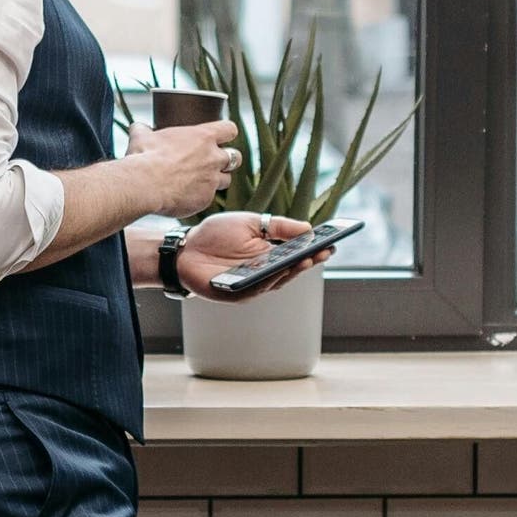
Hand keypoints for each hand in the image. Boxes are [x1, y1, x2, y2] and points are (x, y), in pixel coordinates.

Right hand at [128, 118, 239, 219]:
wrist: (145, 184)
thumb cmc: (146, 156)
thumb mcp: (143, 137)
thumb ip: (144, 130)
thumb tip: (137, 128)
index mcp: (203, 137)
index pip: (230, 129)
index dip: (226, 132)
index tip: (220, 136)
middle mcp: (213, 158)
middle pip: (235, 157)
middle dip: (227, 160)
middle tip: (211, 162)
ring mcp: (212, 180)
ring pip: (227, 180)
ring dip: (217, 180)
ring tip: (200, 181)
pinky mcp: (205, 200)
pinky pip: (209, 198)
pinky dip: (200, 197)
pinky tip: (186, 197)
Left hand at [179, 211, 330, 298]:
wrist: (185, 248)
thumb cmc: (216, 235)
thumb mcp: (251, 223)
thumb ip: (277, 226)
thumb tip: (307, 228)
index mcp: (270, 254)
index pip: (298, 253)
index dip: (315, 250)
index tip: (331, 243)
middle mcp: (265, 272)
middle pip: (292, 269)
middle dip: (308, 261)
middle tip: (322, 252)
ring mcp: (252, 285)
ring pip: (277, 281)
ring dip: (291, 271)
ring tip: (305, 260)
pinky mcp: (237, 294)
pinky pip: (256, 288)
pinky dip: (267, 281)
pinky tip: (276, 271)